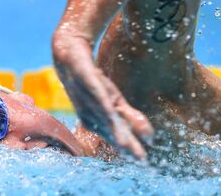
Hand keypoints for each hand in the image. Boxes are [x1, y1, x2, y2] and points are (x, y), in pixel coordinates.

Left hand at [53, 36, 153, 158]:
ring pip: (104, 117)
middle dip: (125, 145)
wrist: (70, 60)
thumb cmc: (93, 86)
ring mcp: (88, 99)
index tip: (143, 161)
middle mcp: (91, 115)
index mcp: (98, 123)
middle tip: (140, 158)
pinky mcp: (87, 81)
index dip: (130, 150)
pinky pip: (96, 94)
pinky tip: (113, 112)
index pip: (116, 139)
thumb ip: (132, 119)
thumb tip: (150, 137)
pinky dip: (104, 104)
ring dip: (116, 130)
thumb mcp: (116, 103)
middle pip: (111, 132)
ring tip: (127, 143)